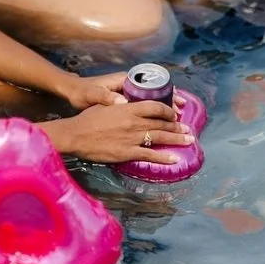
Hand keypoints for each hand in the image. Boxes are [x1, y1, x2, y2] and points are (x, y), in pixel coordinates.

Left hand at [62, 72, 186, 112]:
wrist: (71, 92)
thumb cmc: (82, 92)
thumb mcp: (91, 94)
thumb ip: (105, 97)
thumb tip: (122, 103)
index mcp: (124, 81)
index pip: (151, 85)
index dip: (166, 94)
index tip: (177, 103)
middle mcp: (128, 85)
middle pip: (154, 93)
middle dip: (169, 103)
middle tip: (182, 114)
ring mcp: (127, 94)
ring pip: (150, 101)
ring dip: (163, 109)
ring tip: (176, 120)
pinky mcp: (123, 103)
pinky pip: (142, 107)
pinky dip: (152, 114)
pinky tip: (159, 124)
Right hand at [64, 100, 193, 164]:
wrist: (76, 134)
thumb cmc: (88, 118)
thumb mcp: (105, 104)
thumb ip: (121, 104)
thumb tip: (131, 104)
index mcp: (128, 108)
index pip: (155, 106)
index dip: (168, 110)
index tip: (174, 114)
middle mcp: (133, 122)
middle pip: (161, 123)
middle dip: (177, 127)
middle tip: (188, 130)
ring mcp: (131, 138)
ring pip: (159, 138)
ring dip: (176, 139)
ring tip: (188, 141)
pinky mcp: (127, 152)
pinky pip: (149, 155)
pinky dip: (164, 157)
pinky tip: (174, 159)